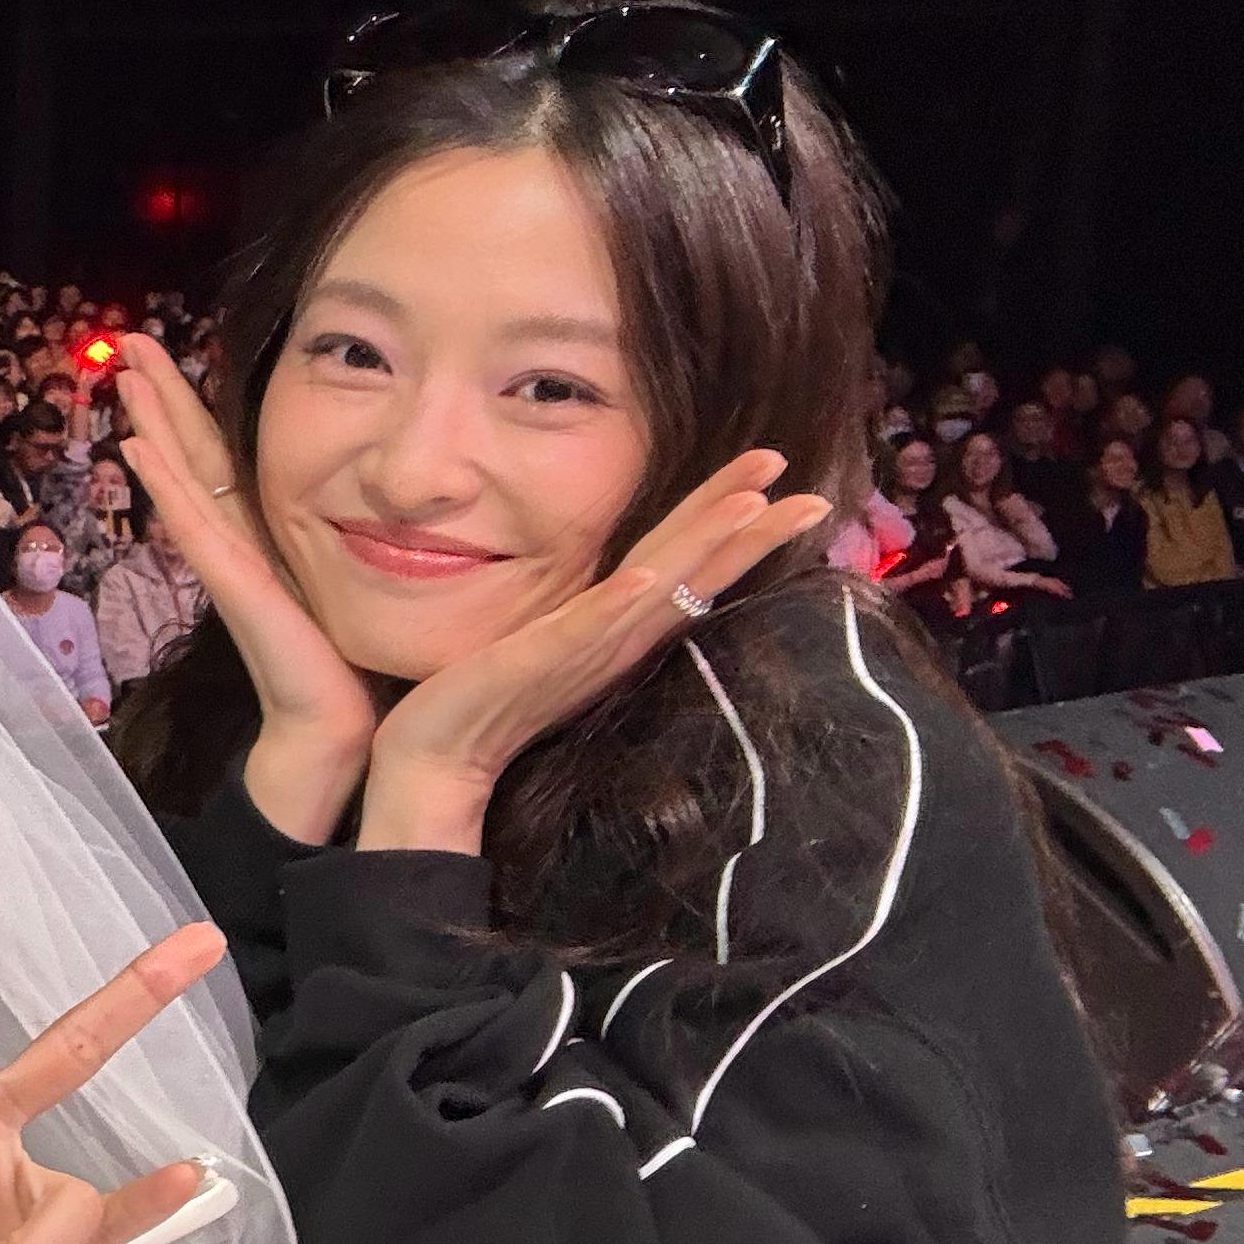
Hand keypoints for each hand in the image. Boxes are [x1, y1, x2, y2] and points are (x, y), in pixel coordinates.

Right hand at [108, 332, 377, 839]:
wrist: (342, 731)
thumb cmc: (362, 665)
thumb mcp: (366, 576)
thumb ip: (373, 533)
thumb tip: (417, 489)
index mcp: (270, 535)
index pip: (224, 457)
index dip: (195, 405)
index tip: (174, 352)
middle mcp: (239, 543)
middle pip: (190, 454)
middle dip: (160, 395)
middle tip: (125, 339)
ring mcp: (229, 564)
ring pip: (180, 479)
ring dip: (150, 424)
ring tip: (123, 373)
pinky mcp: (234, 588)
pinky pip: (193, 526)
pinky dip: (164, 485)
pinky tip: (138, 447)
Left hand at [354, 453, 831, 854]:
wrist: (433, 759)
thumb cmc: (484, 695)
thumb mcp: (548, 635)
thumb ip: (585, 605)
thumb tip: (619, 571)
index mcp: (618, 629)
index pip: (689, 566)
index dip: (738, 526)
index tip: (787, 484)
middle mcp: (614, 640)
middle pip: (694, 571)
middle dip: (750, 528)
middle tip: (810, 490)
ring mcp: (580, 652)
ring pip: (658, 590)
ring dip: (706, 548)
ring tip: (754, 506)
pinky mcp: (536, 663)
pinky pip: (584, 629)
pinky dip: (620, 603)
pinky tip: (650, 577)